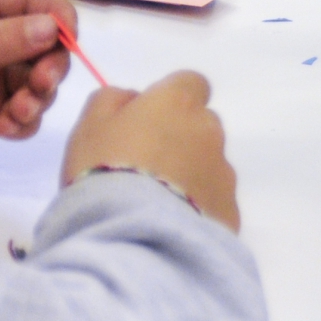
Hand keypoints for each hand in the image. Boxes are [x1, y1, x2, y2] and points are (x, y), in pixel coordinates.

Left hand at [0, 0, 75, 179]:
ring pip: (41, 79)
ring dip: (40, 96)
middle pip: (45, 41)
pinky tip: (6, 128)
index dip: (56, 14)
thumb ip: (1, 41)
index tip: (68, 39)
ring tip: (16, 112)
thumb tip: (54, 26)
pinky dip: (26, 120)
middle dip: (52, 62)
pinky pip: (27, 113)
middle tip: (43, 85)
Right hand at [60, 71, 239, 230]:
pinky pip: (214, 202)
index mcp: (178, 102)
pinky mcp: (230, 212)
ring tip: (155, 202)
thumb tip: (134, 98)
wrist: (131, 236)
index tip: (147, 122)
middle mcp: (210, 131)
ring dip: (190, 175)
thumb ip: (113, 99)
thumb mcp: (90, 124)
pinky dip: (198, 208)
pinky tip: (169, 225)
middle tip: (145, 166)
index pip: (190, 84)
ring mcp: (224, 173)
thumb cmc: (104, 169)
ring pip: (210, 165)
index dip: (170, 100)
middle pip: (201, 125)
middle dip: (180, 138)